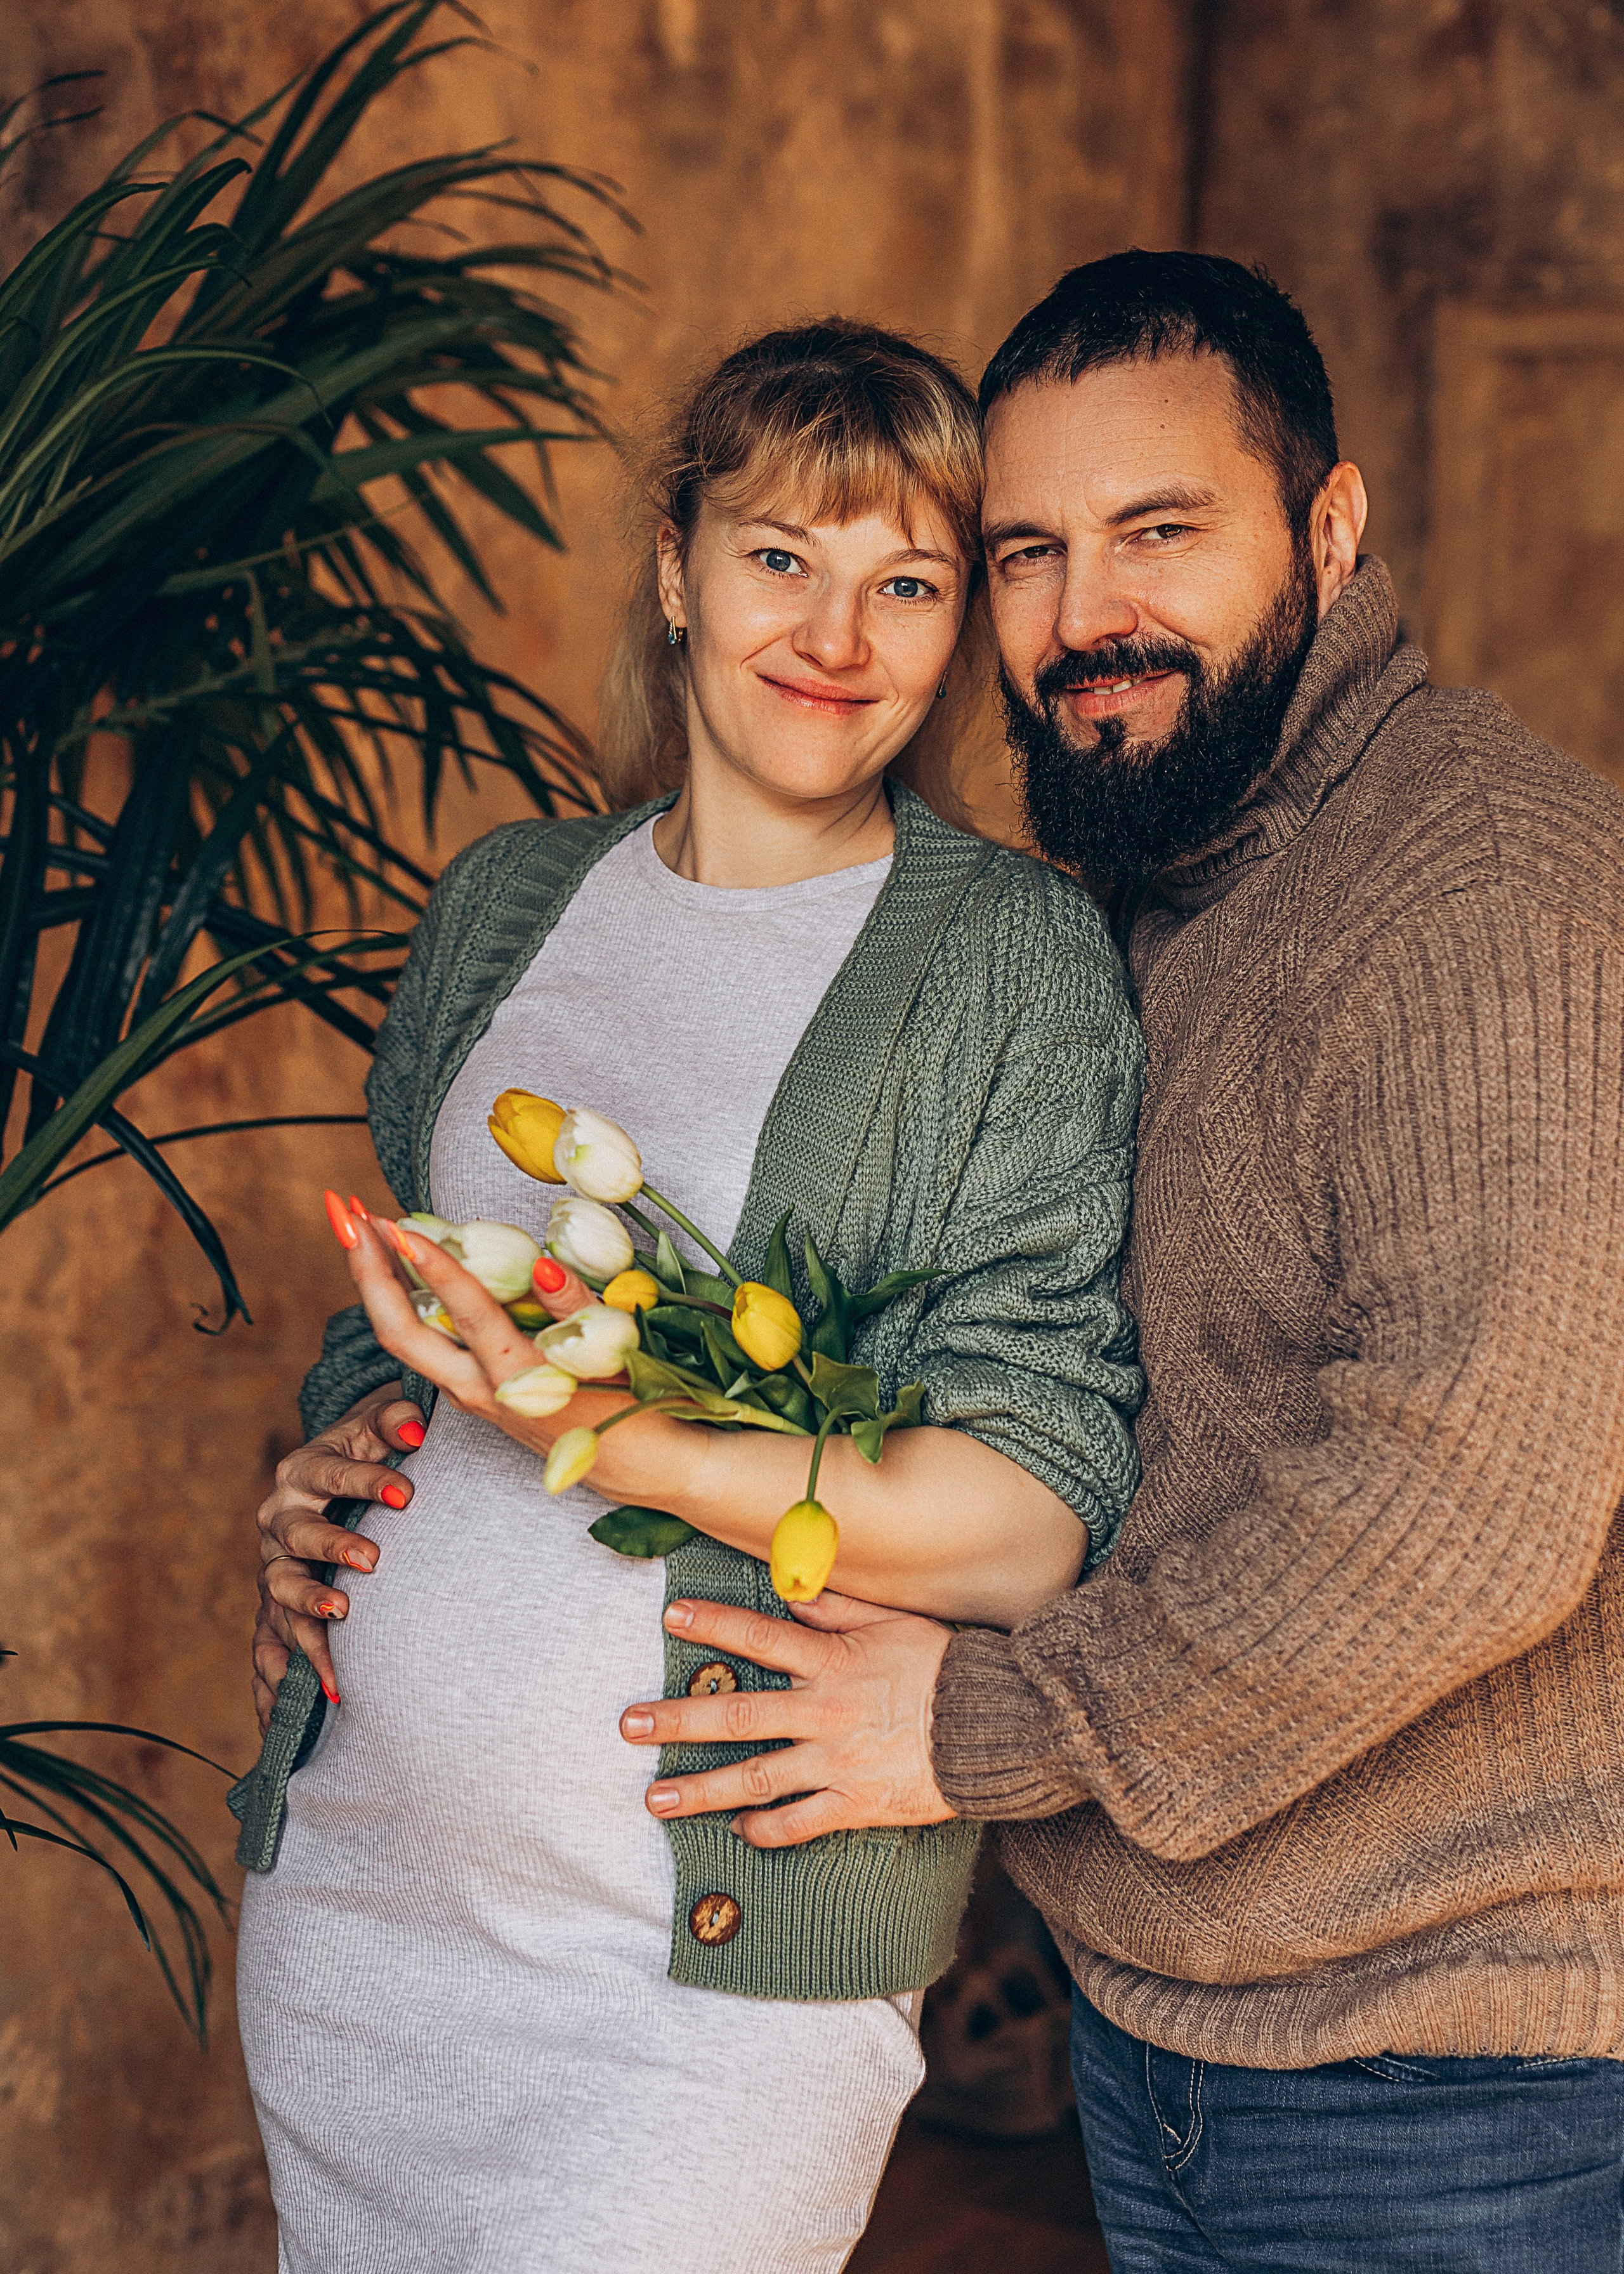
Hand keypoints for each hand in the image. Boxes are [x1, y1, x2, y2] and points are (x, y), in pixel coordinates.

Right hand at [253, 1382, 423, 1730]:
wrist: (334, 1483)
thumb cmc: (368, 1454)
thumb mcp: (378, 1428)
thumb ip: (396, 1420)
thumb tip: (417, 1425)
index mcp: (302, 1470)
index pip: (330, 1472)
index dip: (366, 1480)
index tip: (406, 1494)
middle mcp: (280, 1519)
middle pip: (298, 1534)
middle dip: (332, 1546)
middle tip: (372, 1560)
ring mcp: (274, 1566)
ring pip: (280, 1590)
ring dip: (306, 1608)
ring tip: (341, 1619)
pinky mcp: (274, 1607)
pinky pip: (268, 1645)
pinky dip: (280, 1672)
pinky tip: (304, 1697)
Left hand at [338, 1205, 699, 1504]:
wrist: (645, 1469)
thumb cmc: (642, 1409)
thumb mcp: (619, 1359)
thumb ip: (578, 1310)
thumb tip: (541, 1266)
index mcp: (517, 1381)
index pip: (464, 1313)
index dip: (432, 1266)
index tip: (398, 1223)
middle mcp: (480, 1392)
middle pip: (400, 1332)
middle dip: (367, 1270)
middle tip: (348, 1213)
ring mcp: (472, 1395)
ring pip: (406, 1338)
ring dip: (378, 1281)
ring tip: (363, 1226)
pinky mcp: (476, 1392)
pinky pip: (427, 1343)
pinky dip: (405, 1298)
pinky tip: (403, 1264)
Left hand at [617, 1590, 955, 1844]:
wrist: (993, 1727)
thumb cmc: (944, 1665)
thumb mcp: (894, 1621)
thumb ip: (839, 1607)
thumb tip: (792, 1590)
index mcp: (831, 1662)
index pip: (760, 1638)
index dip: (714, 1624)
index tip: (671, 1617)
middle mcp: (824, 1713)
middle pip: (737, 1716)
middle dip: (677, 1721)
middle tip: (627, 1726)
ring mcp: (837, 1763)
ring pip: (757, 1779)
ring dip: (702, 1790)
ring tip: (655, 1799)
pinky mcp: (856, 1805)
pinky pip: (801, 1823)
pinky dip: (767, 1830)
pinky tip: (738, 1832)